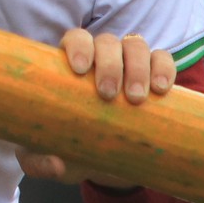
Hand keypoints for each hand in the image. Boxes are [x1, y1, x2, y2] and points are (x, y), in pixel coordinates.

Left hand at [18, 29, 175, 186]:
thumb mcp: (48, 157)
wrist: (107, 162)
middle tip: (108, 94)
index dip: (79, 46)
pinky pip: (163, 60)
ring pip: (136, 46)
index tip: (80, 69)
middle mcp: (101, 58)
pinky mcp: (154, 78)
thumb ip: (39, 162)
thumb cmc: (71, 148)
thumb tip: (56, 163)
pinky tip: (161, 89)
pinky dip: (164, 68)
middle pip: (107, 42)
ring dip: (138, 67)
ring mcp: (129, 64)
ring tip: (137, 98)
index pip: (75, 39)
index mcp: (71, 66)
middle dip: (109, 64)